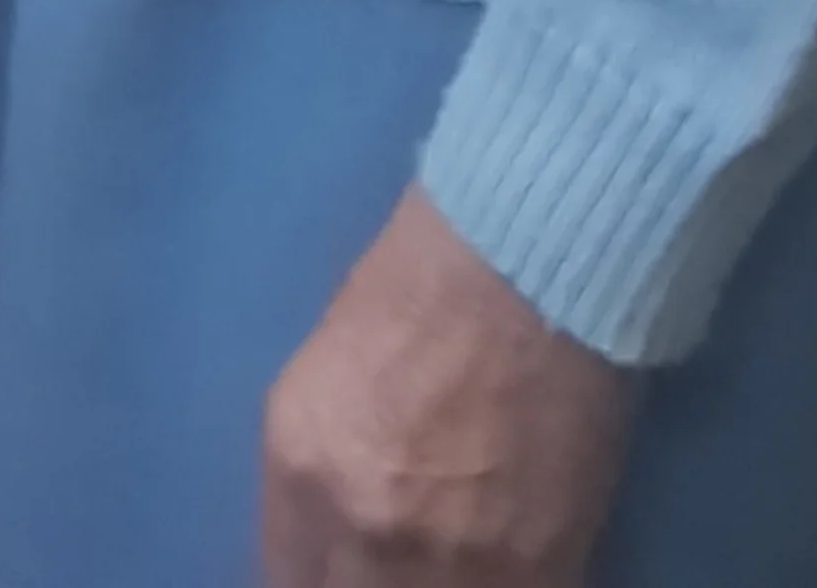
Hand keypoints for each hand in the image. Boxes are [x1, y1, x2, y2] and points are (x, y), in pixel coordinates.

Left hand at [261, 191, 634, 587]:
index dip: (322, 578)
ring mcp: (445, 560)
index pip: (285, 580)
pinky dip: (499, 586)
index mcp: (299, 465)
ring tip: (458, 553)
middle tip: (400, 556)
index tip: (345, 568)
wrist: (531, 261)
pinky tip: (505, 561)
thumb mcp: (333, 377)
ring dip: (437, 581)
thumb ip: (326, 471)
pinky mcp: (531, 572)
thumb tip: (337, 539)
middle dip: (368, 580)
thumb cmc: (428, 284)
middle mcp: (357, 526)